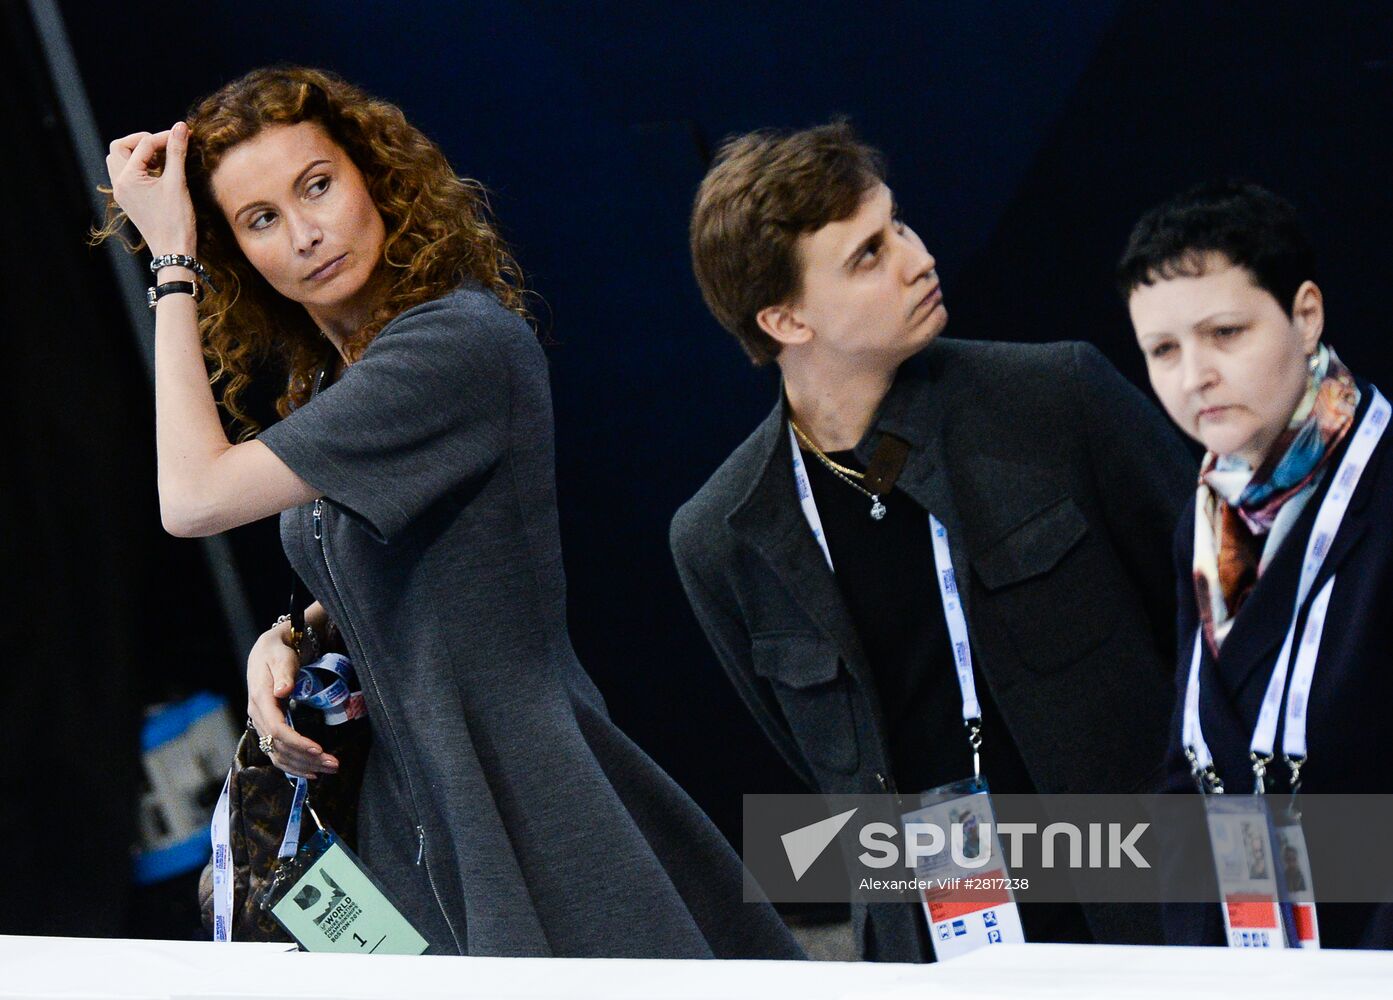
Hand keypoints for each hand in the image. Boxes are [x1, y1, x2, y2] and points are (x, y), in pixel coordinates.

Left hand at [105, 123, 196, 257]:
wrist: (173, 251)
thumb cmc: (176, 221)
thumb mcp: (177, 183)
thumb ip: (177, 152)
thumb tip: (181, 127)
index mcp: (127, 178)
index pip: (143, 145)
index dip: (164, 136)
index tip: (185, 135)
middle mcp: (119, 184)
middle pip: (119, 147)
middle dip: (142, 141)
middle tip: (165, 145)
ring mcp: (122, 193)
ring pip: (119, 160)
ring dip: (138, 153)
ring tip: (162, 158)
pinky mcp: (129, 200)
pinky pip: (126, 174)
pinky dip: (140, 166)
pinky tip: (159, 172)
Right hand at [246, 622, 339, 778]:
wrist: (268, 652)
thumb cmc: (278, 653)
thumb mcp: (281, 658)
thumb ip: (283, 674)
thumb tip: (282, 690)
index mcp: (260, 700)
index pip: (277, 730)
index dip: (298, 742)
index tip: (319, 750)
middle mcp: (258, 716)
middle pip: (280, 747)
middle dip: (307, 759)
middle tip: (334, 764)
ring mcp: (261, 724)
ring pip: (278, 754)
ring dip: (303, 766)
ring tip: (329, 769)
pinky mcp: (268, 729)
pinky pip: (277, 753)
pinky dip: (293, 766)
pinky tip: (311, 772)